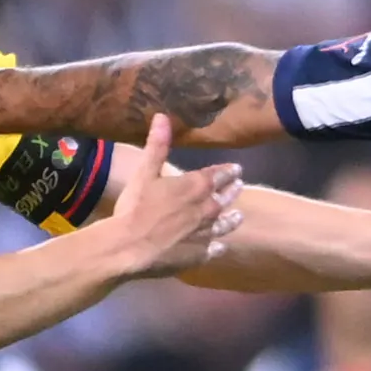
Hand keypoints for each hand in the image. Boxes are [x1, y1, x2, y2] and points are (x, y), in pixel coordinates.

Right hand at [101, 116, 241, 276]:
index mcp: (196, 186)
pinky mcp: (200, 255)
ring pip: (224, 224)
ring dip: (232, 219)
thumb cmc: (136, 207)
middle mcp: (207, 209)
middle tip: (240, 186)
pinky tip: (221, 246)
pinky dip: (219, 246)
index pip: (218, 175)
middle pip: (224, 198)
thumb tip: (162, 116)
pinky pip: (214, 249)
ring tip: (239, 216)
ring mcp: (205, 234)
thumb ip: (157, 145)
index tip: (237, 169)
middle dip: (232, 190)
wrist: (130, 247)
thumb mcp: (145, 172)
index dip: (227, 171)